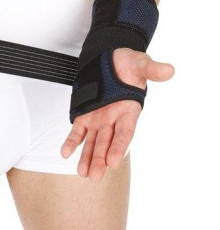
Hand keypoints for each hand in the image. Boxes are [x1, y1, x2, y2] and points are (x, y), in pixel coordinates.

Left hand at [60, 47, 174, 181]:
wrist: (111, 58)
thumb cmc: (129, 64)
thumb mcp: (141, 64)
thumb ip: (152, 70)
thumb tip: (169, 70)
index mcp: (129, 111)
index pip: (125, 133)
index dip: (119, 147)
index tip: (113, 162)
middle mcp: (114, 119)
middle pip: (107, 143)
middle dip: (100, 159)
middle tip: (95, 177)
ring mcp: (99, 119)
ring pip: (92, 141)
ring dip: (87, 157)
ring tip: (82, 173)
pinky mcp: (85, 114)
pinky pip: (78, 130)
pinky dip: (72, 141)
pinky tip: (65, 153)